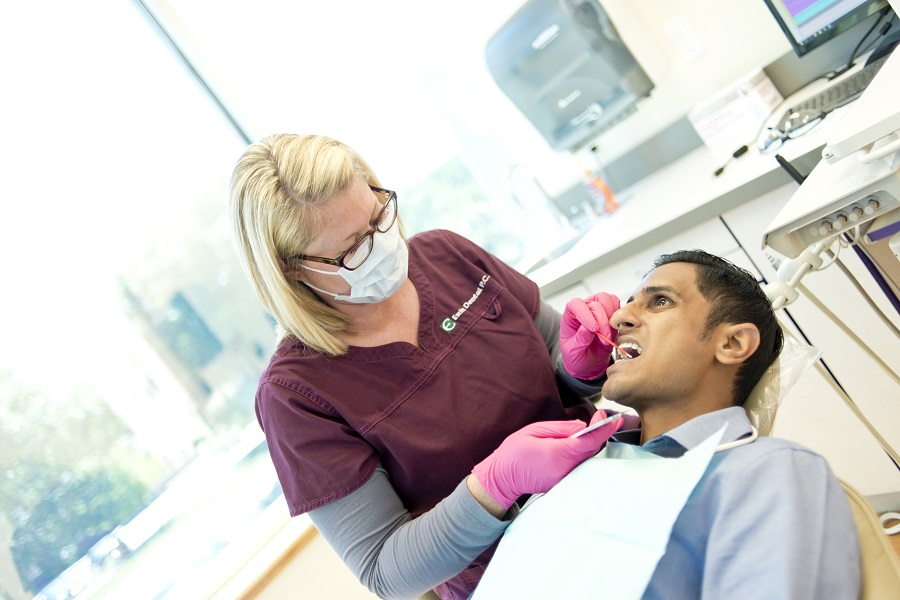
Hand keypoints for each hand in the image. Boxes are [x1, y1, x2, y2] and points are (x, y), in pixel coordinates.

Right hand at [471, 411, 622, 509]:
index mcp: (558, 454)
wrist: (501, 478)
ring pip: (588, 458)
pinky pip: (580, 466)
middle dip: (599, 433)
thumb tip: (582, 427)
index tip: (611, 417)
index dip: (603, 428)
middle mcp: (565, 469)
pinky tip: (578, 444)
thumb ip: (561, 428)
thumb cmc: (514, 452)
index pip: (589, 442)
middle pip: (592, 450)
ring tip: (590, 429)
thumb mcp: (534, 430)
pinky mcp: (563, 483)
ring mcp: (565, 479)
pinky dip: (583, 453)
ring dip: (592, 443)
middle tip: (600, 417)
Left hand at [560, 292, 620, 379]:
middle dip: (602, 321)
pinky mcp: (610, 314)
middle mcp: (583, 310)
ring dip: (611, 316)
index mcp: (569, 316)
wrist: (589, 363)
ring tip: (609, 334)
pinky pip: (616, 305)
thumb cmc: (577, 356)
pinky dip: (619, 315)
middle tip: (604, 338)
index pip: (575, 304)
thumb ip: (579, 341)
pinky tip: (615, 329)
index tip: (593, 329)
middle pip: (595, 303)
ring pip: (606, 299)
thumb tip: (586, 329)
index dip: (585, 314)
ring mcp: (597, 310)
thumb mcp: (573, 353)